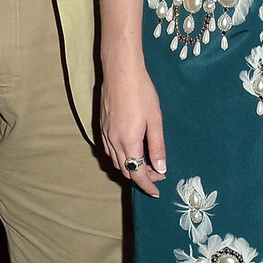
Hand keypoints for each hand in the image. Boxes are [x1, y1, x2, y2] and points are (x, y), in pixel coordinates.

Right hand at [99, 60, 167, 196]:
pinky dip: (119, 157)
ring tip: (145, 163)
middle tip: (157, 173)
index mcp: (129, 142)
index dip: (147, 185)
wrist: (120, 71)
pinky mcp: (102, 125)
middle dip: (140, 176)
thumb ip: (157, 146)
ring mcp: (105, 133)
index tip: (156, 191)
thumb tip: (161, 168)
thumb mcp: (156, 120)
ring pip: (115, 161)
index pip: (137, 173)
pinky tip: (129, 150)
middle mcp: (113, 141)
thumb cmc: (142, 92)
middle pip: (125, 169)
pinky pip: (108, 150)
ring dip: (129, 167)